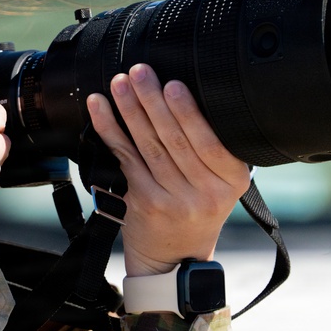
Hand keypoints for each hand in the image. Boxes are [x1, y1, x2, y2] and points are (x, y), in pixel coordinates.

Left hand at [86, 64, 250, 276]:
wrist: (174, 258)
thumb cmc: (196, 209)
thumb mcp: (220, 184)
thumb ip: (212, 150)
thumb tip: (181, 95)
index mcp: (231, 182)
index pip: (211, 143)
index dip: (190, 112)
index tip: (174, 84)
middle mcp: (204, 194)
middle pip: (175, 139)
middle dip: (154, 101)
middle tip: (141, 72)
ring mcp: (171, 200)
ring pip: (147, 146)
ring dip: (130, 110)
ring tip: (120, 83)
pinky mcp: (142, 203)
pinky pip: (124, 159)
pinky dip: (110, 131)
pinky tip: (100, 110)